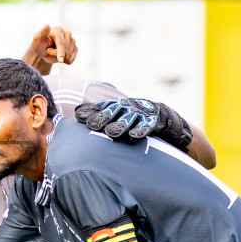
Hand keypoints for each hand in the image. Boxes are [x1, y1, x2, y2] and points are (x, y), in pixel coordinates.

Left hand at [23, 25, 76, 75]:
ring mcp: (72, 41)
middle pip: (65, 51)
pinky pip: (71, 59)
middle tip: (48, 50)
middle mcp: (67, 34)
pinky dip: (64, 61)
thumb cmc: (39, 44)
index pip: (61, 43)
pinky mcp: (75, 48)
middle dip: (55, 55)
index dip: (61, 52)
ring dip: (59, 58)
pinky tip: (59, 56)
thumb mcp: (37, 39)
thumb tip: (47, 25)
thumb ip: (42, 33)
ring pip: (68, 56)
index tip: (60, 60)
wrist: (43, 50)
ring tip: (54, 52)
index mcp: (58, 30)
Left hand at [76, 98, 193, 149]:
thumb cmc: (134, 119)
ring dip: (119, 126)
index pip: (101, 106)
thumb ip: (99, 114)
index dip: (90, 111)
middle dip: (102, 118)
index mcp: (117, 105)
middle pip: (113, 111)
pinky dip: (140, 131)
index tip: (78, 116)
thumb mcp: (118, 115)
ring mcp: (141, 113)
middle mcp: (127, 106)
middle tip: (92, 125)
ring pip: (128, 119)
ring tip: (111, 133)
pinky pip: (146, 126)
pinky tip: (134, 137)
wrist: (164, 117)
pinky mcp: (153, 120)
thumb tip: (76, 113)